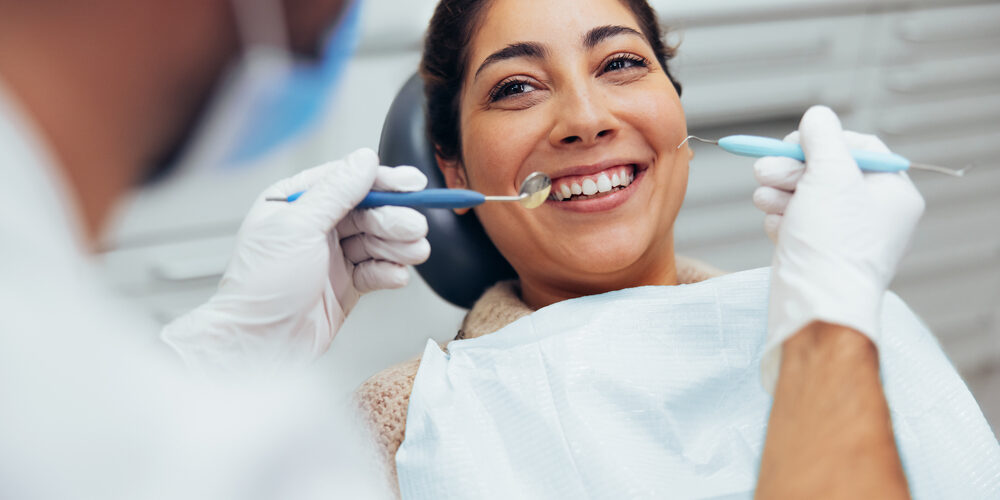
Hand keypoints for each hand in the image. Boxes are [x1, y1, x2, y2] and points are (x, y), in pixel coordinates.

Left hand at [162, 148, 429, 373]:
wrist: (260, 345)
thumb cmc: (261, 289)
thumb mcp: (297, 227)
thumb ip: (335, 192)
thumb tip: (363, 161)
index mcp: (294, 203)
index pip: (345, 181)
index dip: (381, 181)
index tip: (411, 183)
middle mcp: (314, 227)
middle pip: (367, 211)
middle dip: (393, 219)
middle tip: (414, 227)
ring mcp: (331, 257)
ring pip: (376, 240)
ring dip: (398, 246)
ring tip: (413, 252)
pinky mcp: (345, 285)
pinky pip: (376, 270)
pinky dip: (389, 272)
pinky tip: (396, 275)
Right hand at [753, 106, 924, 391]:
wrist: (814, 308)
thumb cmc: (832, 244)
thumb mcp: (831, 174)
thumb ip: (823, 137)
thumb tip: (816, 117)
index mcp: (893, 194)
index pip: (859, 147)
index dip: (822, 140)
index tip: (794, 143)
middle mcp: (873, 216)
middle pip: (827, 171)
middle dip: (791, 169)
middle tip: (764, 171)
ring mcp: (844, 237)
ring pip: (805, 196)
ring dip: (779, 191)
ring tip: (764, 199)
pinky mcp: (817, 255)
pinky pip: (796, 223)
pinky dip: (781, 220)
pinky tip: (776, 228)